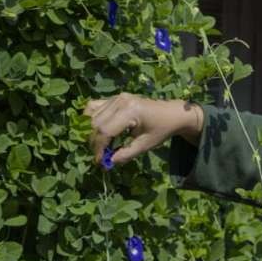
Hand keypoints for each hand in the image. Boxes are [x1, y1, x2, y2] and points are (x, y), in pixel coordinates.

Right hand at [83, 94, 202, 165]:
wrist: (171, 113)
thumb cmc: (161, 129)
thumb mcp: (145, 145)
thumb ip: (126, 154)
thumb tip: (108, 163)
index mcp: (130, 111)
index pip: (105, 131)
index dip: (99, 148)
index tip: (100, 161)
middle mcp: (120, 101)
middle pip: (96, 123)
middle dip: (94, 142)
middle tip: (100, 156)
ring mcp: (116, 97)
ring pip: (92, 116)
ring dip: (91, 132)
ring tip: (100, 146)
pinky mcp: (114, 97)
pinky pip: (94, 106)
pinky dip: (91, 119)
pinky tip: (97, 130)